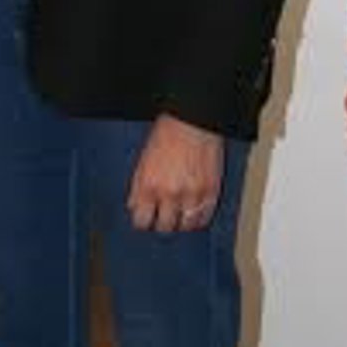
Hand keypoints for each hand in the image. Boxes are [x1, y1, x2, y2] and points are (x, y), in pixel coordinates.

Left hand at [127, 115, 223, 234]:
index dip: (143, 221)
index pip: (141, 221)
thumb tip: (135, 206)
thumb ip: (138, 186)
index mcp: (149, 185)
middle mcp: (170, 193)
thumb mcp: (143, 159)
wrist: (193, 119)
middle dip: (162, 223)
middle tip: (163, 217)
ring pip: (186, 226)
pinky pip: (204, 218)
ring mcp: (192, 195)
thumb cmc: (167, 133)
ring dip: (181, 223)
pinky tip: (195, 212)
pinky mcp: (211, 192)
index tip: (146, 219)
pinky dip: (199, 218)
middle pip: (164, 227)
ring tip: (180, 216)